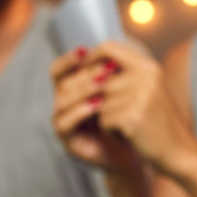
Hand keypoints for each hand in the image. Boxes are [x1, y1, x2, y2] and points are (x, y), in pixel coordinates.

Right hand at [51, 46, 138, 170]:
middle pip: (61, 83)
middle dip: (83, 75)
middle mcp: (63, 104)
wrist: (137, 151)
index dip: (68, 59)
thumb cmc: (129, 118)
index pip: (59, 69)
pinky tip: (97, 106)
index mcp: (72, 90)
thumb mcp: (122, 91)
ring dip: (82, 91)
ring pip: (61, 101)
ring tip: (104, 86)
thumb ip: (113, 70)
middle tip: (105, 71)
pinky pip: (63, 123)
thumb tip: (111, 45)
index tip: (85, 51)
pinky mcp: (67, 140)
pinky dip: (79, 112)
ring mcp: (63, 122)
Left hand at [53, 42, 196, 174]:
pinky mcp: (132, 117)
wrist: (178, 150)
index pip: (108, 48)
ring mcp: (140, 96)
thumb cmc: (156, 121)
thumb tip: (83, 60)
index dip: (90, 58)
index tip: (81, 72)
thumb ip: (120, 75)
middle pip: (98, 80)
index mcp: (148, 66)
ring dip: (105, 117)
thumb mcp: (144, 90)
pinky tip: (127, 135)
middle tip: (108, 112)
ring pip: (99, 102)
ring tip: (125, 125)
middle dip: (95, 98)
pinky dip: (110, 131)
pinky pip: (103, 120)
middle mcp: (145, 77)